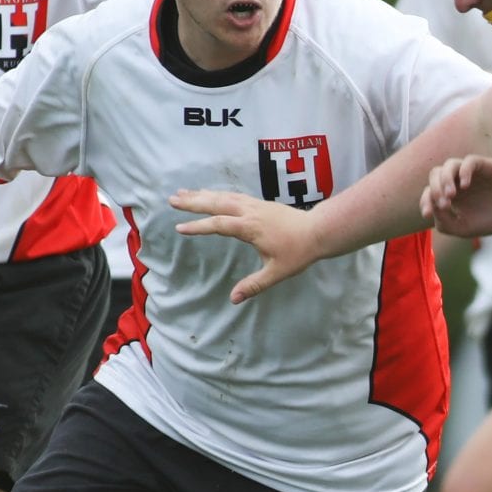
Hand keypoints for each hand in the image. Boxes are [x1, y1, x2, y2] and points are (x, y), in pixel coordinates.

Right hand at [170, 189, 318, 302]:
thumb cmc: (299, 252)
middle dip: (193, 202)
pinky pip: (233, 195)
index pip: (219, 225)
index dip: (199, 226)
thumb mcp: (277, 272)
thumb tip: (234, 299)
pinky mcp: (260, 203)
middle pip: (217, 203)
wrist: (319, 231)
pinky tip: (210, 194)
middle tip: (172, 199)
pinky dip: (218, 193)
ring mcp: (255, 205)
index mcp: (251, 227)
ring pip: (224, 196)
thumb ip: (254, 285)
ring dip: (202, 194)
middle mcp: (250, 212)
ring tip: (183, 193)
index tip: (180, 228)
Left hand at [420, 156, 491, 236]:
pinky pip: (469, 161)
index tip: (427, 214)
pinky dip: (464, 171)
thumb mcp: (466, 228)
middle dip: (435, 190)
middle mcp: (458, 181)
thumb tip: (433, 209)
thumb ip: (446, 223)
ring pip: (449, 165)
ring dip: (445, 179)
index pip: (429, 191)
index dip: (425, 201)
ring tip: (451, 195)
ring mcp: (471, 173)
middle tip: (445, 205)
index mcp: (451, 195)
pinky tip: (465, 186)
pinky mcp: (485, 166)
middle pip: (435, 174)